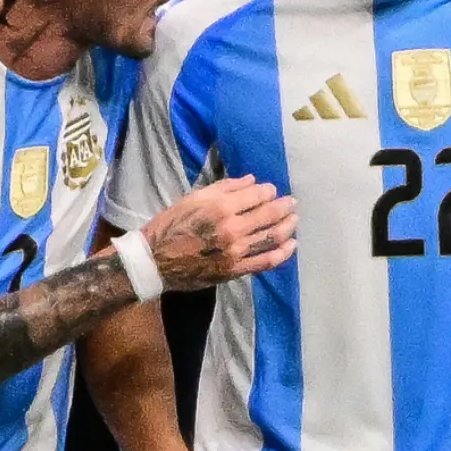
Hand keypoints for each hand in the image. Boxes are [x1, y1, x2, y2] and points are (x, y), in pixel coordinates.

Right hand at [142, 176, 296, 290]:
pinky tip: (291, 245)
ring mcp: (236, 252)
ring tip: (294, 220)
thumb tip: (252, 181)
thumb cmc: (172, 225)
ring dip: (288, 227)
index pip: (257, 196)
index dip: (269, 191)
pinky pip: (266, 262)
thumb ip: (225, 187)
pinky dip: (282, 253)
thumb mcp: (194, 198)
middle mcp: (232, 229)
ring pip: (272, 238)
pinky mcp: (235, 270)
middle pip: (269, 216)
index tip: (272, 190)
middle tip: (292, 203)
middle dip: (284, 207)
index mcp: (220, 207)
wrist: (156, 261)